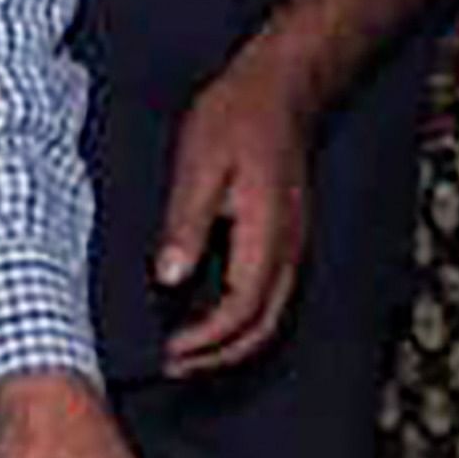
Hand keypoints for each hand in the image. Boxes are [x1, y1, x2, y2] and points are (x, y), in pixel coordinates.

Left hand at [153, 54, 315, 375]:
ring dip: (230, 344)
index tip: (166, 351)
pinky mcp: (287, 240)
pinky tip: (207, 316)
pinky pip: (270, 298)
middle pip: (261, 328)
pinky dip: (240, 321)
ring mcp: (292, 247)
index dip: (203, 340)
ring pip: (270, 318)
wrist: (280, 90)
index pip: (240, 310)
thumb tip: (168, 279)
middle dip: (217, 356)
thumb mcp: (198, 166)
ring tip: (186, 353)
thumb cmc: (235, 119)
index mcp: (266, 235)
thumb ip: (186, 224)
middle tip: (171, 367)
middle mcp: (288, 250)